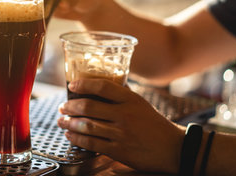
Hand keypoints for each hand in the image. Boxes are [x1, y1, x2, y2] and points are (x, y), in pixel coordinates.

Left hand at [57, 79, 183, 173]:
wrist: (173, 148)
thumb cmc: (154, 124)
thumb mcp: (140, 103)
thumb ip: (120, 96)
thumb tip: (96, 88)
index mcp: (130, 99)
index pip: (102, 87)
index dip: (83, 84)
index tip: (72, 85)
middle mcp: (125, 115)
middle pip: (89, 107)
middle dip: (70, 106)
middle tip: (63, 106)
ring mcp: (121, 134)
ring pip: (87, 126)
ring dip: (69, 123)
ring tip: (62, 121)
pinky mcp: (119, 150)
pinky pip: (92, 143)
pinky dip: (77, 139)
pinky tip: (71, 136)